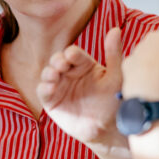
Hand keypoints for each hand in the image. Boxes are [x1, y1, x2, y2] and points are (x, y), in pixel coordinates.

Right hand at [37, 25, 124, 147]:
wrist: (106, 129)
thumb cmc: (113, 102)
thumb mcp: (115, 77)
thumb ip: (113, 54)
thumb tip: (115, 29)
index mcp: (84, 65)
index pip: (73, 53)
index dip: (72, 54)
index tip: (73, 57)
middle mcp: (70, 73)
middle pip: (57, 60)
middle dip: (57, 60)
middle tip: (62, 65)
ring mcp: (59, 86)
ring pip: (47, 73)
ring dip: (49, 72)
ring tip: (54, 76)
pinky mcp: (52, 101)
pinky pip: (42, 91)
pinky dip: (44, 87)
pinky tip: (50, 87)